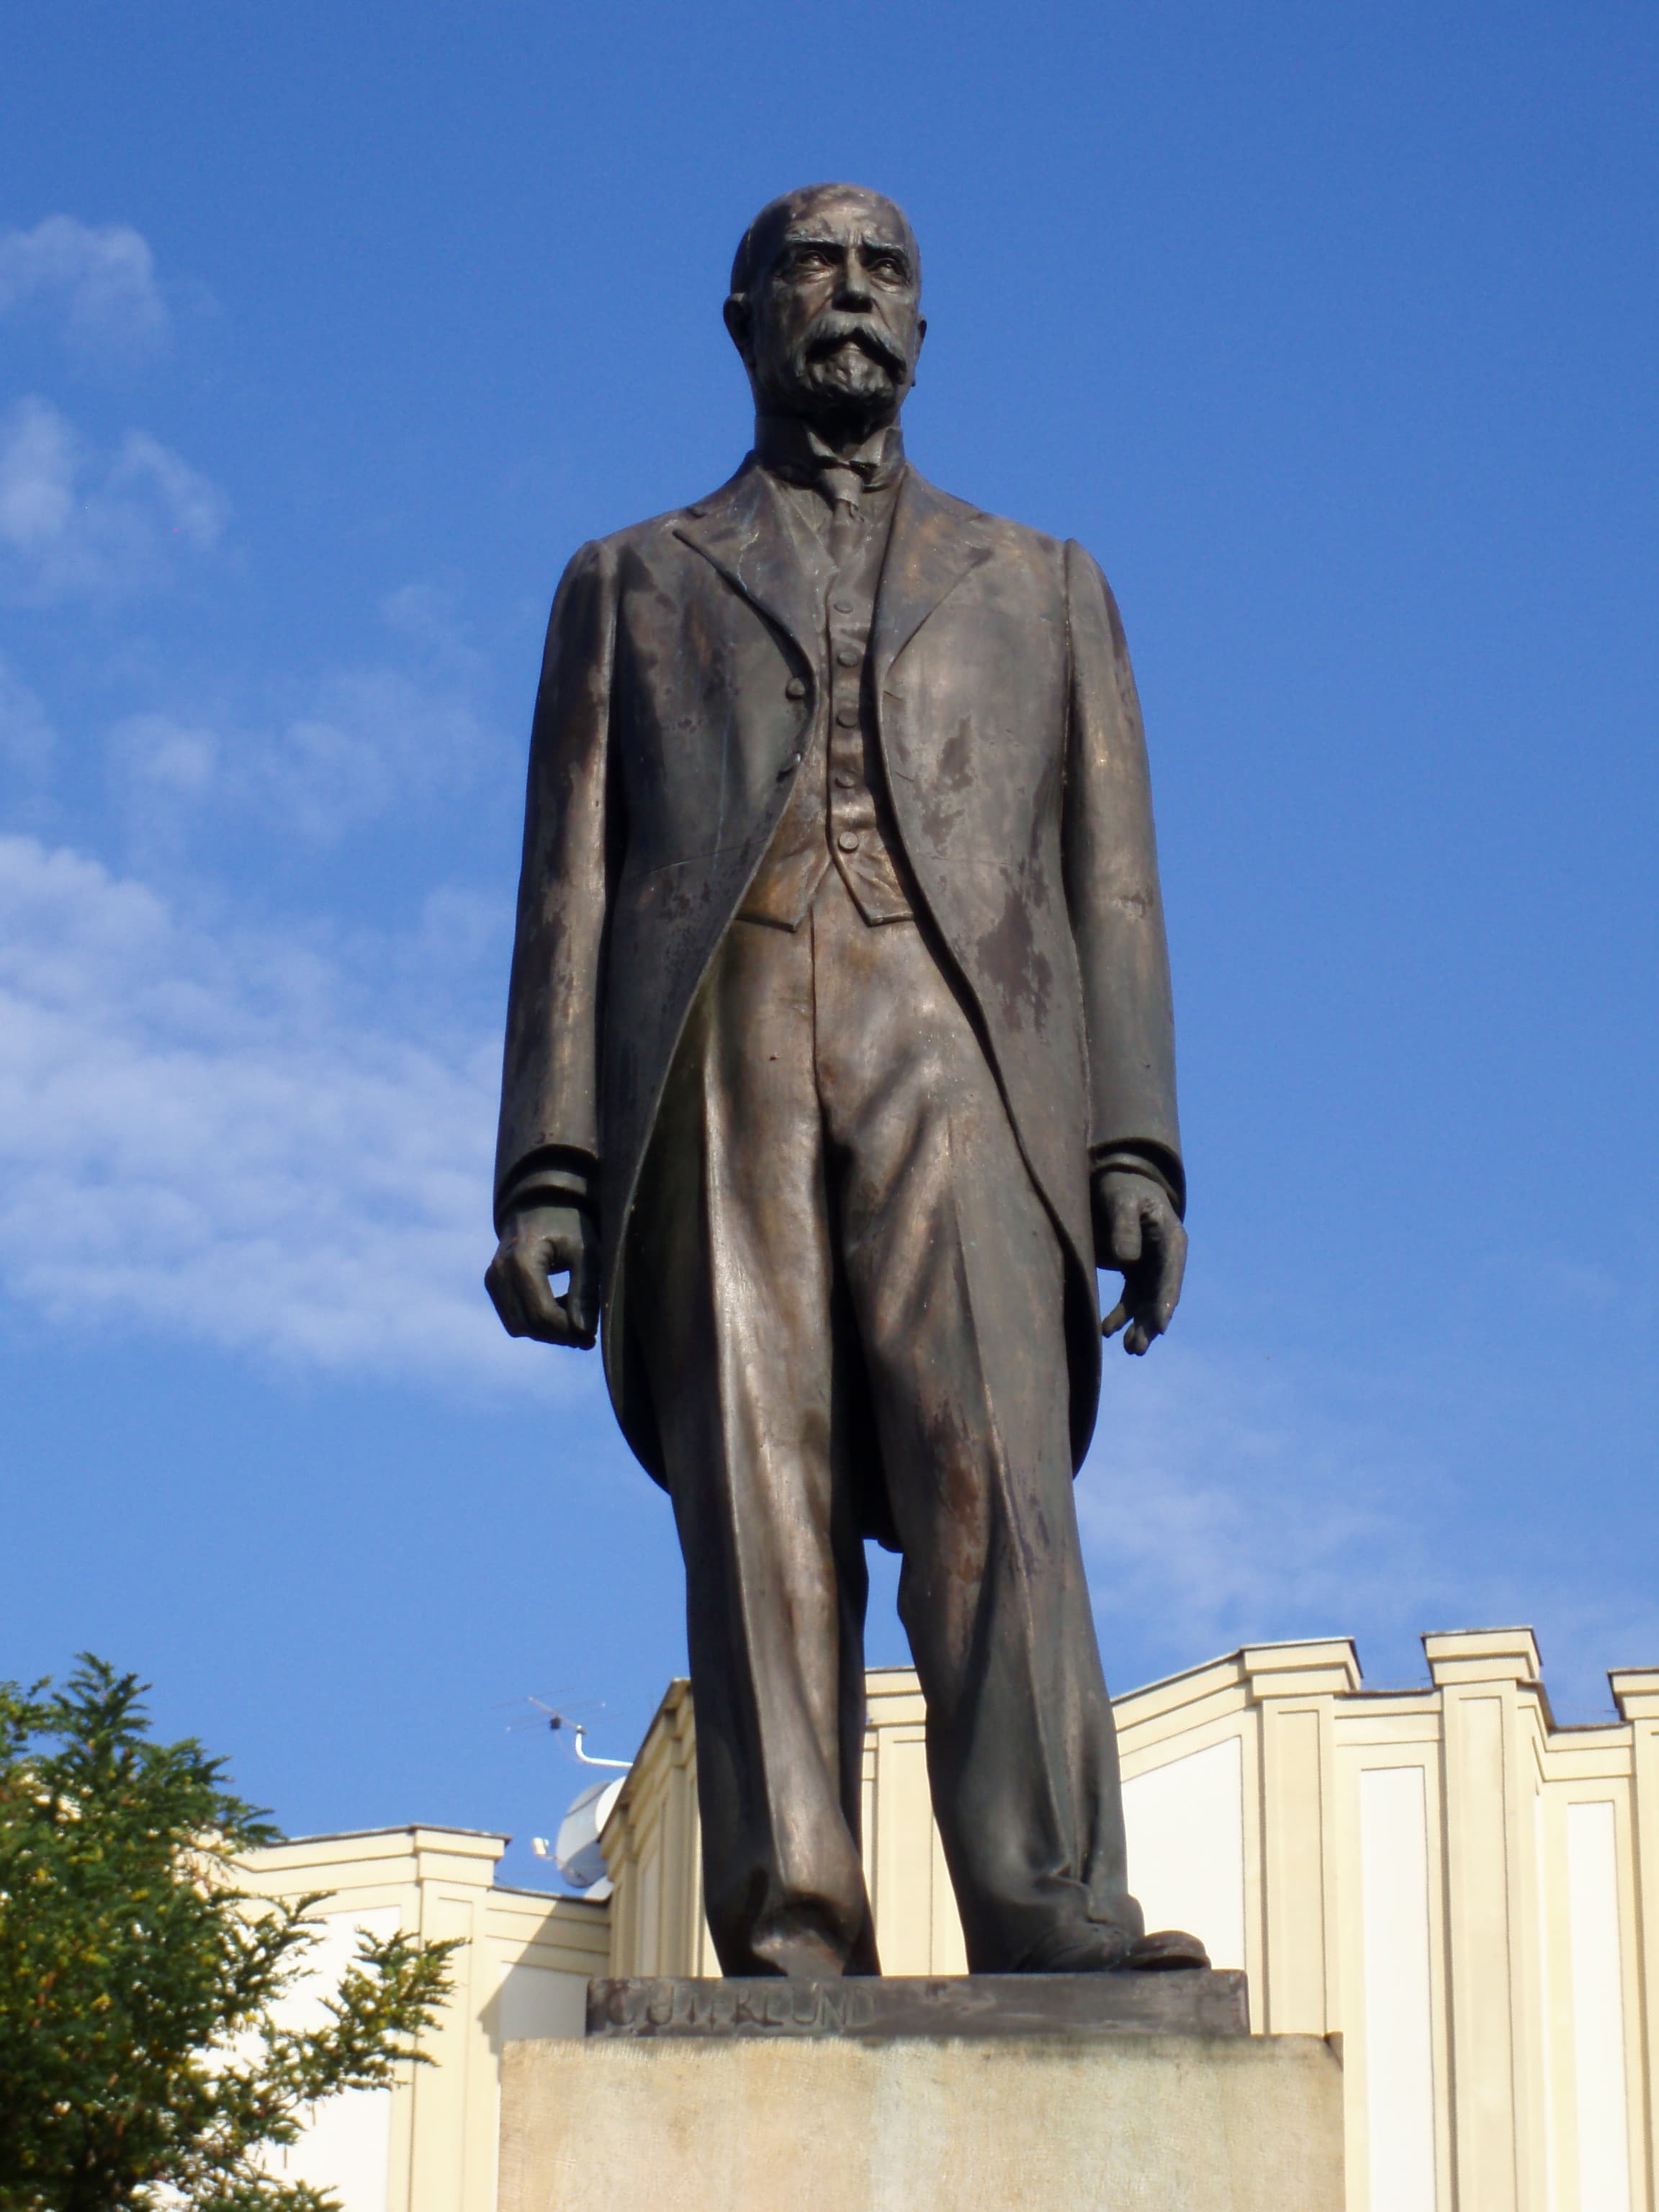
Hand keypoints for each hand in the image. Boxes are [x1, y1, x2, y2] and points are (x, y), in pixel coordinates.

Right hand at [485, 1203, 600, 1348]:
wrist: (540, 1203)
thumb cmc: (569, 1224)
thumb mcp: (586, 1252)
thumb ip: (585, 1291)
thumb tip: (584, 1332)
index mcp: (521, 1260)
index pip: (542, 1314)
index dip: (567, 1332)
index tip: (591, 1338)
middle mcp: (499, 1272)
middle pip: (528, 1325)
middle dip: (558, 1335)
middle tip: (586, 1336)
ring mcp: (492, 1279)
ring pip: (518, 1326)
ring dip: (547, 1331)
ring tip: (574, 1316)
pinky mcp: (493, 1284)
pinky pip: (513, 1317)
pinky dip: (536, 1321)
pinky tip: (560, 1307)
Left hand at [1094, 1171, 1185, 1355]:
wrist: (1115, 1179)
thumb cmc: (1122, 1187)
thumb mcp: (1122, 1201)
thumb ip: (1125, 1226)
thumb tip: (1127, 1261)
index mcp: (1171, 1240)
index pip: (1170, 1277)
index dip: (1165, 1304)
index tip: (1159, 1328)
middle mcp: (1166, 1256)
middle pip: (1161, 1296)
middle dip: (1151, 1324)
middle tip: (1138, 1348)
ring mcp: (1152, 1265)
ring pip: (1147, 1302)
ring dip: (1138, 1325)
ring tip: (1130, 1349)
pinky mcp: (1135, 1270)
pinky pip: (1131, 1298)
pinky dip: (1121, 1315)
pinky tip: (1107, 1330)